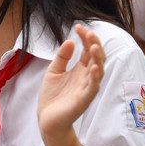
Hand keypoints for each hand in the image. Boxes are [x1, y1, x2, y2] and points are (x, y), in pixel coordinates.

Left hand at [37, 24, 103, 139]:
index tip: (78, 26)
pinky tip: (93, 68)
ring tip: (94, 46)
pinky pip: (92, 88)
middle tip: (89, 33)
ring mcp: (86, 88)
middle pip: (96, 58)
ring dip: (97, 59)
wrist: (47, 119)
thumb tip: (70, 41)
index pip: (87, 50)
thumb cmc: (52, 96)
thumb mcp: (54, 71)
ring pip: (98, 71)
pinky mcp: (83, 100)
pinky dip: (94, 78)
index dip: (85, 38)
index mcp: (80, 70)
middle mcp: (86, 77)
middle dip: (94, 45)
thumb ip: (62, 57)